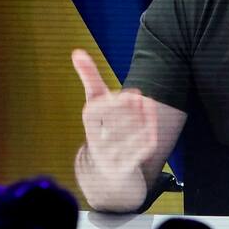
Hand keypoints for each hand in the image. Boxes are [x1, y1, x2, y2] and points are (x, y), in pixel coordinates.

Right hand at [71, 49, 157, 179]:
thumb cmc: (103, 130)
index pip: (92, 114)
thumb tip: (76, 51)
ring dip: (140, 120)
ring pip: (127, 138)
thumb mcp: (95, 105)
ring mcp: (112, 159)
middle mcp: (97, 146)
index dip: (109, 103)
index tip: (126, 92)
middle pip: (110, 126)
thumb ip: (89, 79)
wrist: (106, 177)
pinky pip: (139, 152)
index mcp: (89, 129)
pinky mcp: (127, 168)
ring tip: (147, 104)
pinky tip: (152, 123)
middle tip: (139, 96)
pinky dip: (147, 135)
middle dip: (126, 111)